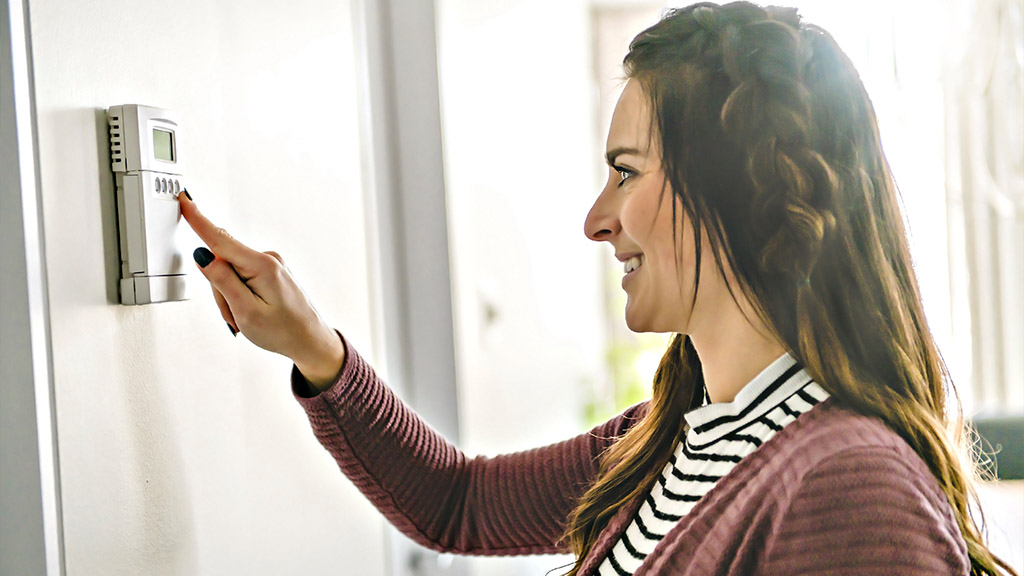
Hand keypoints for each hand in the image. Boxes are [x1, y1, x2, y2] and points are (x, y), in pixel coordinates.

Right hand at [179, 192, 344, 390]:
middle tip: (237, 317)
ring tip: (248, 318)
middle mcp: (269, 259)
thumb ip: (222, 281)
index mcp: (263, 266)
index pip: (220, 239)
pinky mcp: (270, 271)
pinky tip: (253, 311)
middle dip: (221, 291)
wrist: (310, 341)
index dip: (198, 220)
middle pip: (223, 264)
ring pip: (230, 274)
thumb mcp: (246, 311)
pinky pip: (242, 278)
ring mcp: (271, 264)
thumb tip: (203, 255)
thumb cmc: (284, 331)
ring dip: (231, 298)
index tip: (185, 199)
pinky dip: (240, 296)